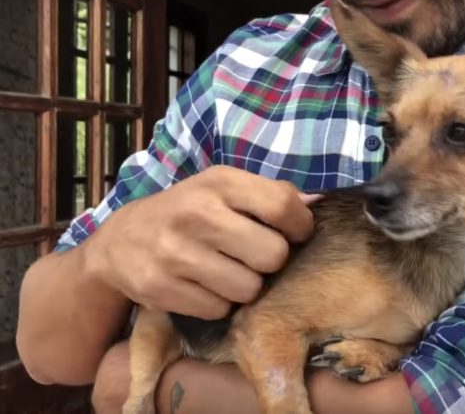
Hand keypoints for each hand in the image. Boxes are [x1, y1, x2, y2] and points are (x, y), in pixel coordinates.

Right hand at [83, 165, 318, 319]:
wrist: (120, 241)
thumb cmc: (188, 211)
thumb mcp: (224, 189)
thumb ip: (272, 195)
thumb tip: (319, 202)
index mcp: (219, 182)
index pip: (283, 206)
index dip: (299, 227)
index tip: (293, 234)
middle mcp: (197, 213)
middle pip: (273, 255)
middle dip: (270, 262)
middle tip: (252, 256)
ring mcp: (175, 252)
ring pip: (249, 289)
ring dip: (245, 286)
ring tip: (226, 271)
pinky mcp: (160, 287)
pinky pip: (219, 309)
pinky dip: (218, 303)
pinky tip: (203, 285)